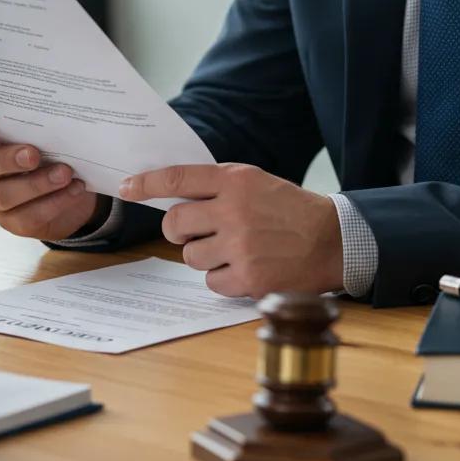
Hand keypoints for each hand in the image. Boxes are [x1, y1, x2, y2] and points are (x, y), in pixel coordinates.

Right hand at [0, 111, 104, 240]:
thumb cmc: (51, 153)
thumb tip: (58, 118)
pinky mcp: (12, 222)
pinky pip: (29, 216)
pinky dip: (55, 202)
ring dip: (37, 184)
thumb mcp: (45, 137)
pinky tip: (74, 189)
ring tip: (65, 174)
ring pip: (4, 195)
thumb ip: (40, 128)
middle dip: (8, 160)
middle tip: (34, 155)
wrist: (70, 188)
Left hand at [119, 164, 342, 297]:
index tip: (127, 187)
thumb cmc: (288, 210)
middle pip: (174, 223)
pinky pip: (211, 282)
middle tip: (196, 232)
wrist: (332, 241)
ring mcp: (240, 247)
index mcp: (235, 181)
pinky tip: (246, 268)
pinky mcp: (248, 279)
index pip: (178, 178)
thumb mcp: (255, 182)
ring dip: (205, 256)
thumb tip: (170, 195)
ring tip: (234, 250)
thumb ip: (216, 186)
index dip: (147, 183)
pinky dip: (223, 278)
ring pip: (190, 256)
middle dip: (179, 231)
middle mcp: (234, 211)